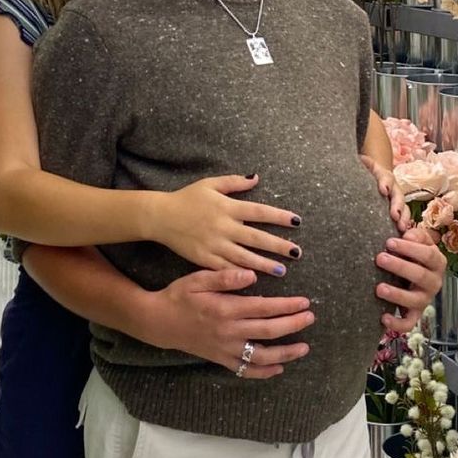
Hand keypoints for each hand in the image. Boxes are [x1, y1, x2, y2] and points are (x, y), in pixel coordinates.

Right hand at [145, 268, 314, 378]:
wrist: (158, 321)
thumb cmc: (179, 296)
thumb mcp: (198, 278)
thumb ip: (225, 276)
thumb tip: (253, 275)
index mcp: (225, 309)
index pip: (264, 308)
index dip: (286, 306)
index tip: (305, 302)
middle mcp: (228, 332)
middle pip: (268, 331)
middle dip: (293, 325)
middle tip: (311, 318)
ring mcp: (225, 348)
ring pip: (261, 356)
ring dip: (285, 353)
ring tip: (304, 348)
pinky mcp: (220, 359)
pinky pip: (245, 370)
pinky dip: (263, 372)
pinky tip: (279, 368)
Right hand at [151, 174, 302, 277]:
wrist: (161, 217)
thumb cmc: (187, 198)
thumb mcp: (210, 184)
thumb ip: (234, 182)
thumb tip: (256, 177)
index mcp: (227, 207)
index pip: (259, 211)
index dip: (279, 216)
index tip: (296, 221)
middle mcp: (223, 227)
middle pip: (256, 237)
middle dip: (278, 245)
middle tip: (297, 252)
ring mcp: (214, 245)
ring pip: (244, 257)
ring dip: (264, 264)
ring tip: (281, 270)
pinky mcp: (205, 259)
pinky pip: (226, 268)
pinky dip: (240, 274)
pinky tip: (253, 280)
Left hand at [361, 155, 409, 232]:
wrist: (372, 179)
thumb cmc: (365, 173)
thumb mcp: (362, 166)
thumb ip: (362, 163)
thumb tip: (360, 158)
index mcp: (383, 176)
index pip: (386, 177)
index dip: (385, 183)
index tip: (383, 190)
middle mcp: (393, 188)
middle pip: (398, 195)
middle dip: (397, 204)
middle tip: (394, 214)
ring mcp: (397, 201)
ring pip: (404, 208)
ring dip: (403, 218)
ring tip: (401, 227)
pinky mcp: (397, 212)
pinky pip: (403, 219)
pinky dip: (404, 226)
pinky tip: (402, 235)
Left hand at [375, 230, 445, 333]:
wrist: (414, 276)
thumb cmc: (413, 254)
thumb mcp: (418, 241)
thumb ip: (416, 235)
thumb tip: (406, 233)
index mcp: (437, 262)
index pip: (427, 254)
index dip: (409, 249)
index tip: (389, 242)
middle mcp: (434, 282)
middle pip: (420, 276)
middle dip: (399, 266)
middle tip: (379, 258)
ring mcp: (424, 300)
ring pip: (415, 300)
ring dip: (397, 294)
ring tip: (378, 288)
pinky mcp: (415, 314)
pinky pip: (409, 323)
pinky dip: (397, 324)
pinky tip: (383, 317)